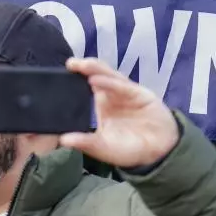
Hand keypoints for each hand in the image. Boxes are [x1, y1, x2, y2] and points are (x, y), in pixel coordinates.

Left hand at [59, 57, 179, 169]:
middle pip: (93, 78)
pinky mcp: (138, 93)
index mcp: (99, 106)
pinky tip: (96, 80)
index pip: (82, 90)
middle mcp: (109, 95)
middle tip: (69, 64)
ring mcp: (123, 92)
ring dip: (94, 69)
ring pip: (107, 77)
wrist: (160, 151)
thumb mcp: (104, 148)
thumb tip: (62, 140)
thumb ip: (86, 143)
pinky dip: (109, 82)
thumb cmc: (128, 149)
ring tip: (80, 65)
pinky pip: (121, 86)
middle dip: (82, 69)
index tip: (55, 77)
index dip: (72, 81)